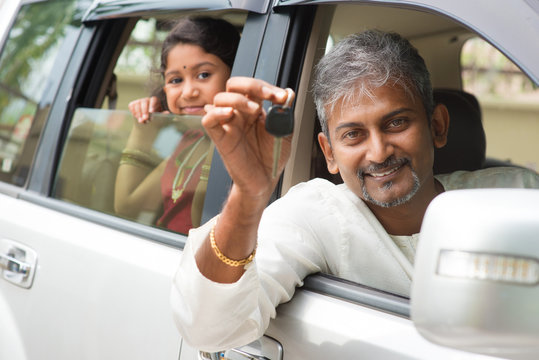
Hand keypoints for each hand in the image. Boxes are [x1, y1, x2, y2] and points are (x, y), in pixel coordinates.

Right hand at [128, 96, 165, 122]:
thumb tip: (167, 112)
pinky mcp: (133, 104)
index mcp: (155, 101)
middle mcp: (146, 99)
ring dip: (139, 113)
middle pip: (144, 102)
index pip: (153, 99)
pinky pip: (131, 106)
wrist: (147, 122)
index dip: (152, 105)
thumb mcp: (160, 117)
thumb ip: (163, 115)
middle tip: (145, 119)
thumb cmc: (156, 119)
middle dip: (144, 111)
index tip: (151, 112)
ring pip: (137, 105)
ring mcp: (139, 101)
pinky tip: (137, 117)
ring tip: (142, 121)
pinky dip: (134, 112)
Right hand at [202, 77, 293, 198]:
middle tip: (268, 96)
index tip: (282, 97)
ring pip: (220, 98)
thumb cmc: (272, 158)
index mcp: (254, 110)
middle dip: (251, 85)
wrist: (264, 181)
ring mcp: (228, 126)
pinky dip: (216, 113)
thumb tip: (289, 93)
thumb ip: (286, 113)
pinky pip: (208, 121)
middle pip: (233, 85)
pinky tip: (230, 114)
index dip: (267, 87)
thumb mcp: (285, 132)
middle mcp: (239, 114)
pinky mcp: (220, 139)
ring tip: (254, 109)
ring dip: (238, 98)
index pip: (253, 87)